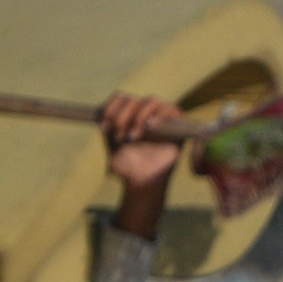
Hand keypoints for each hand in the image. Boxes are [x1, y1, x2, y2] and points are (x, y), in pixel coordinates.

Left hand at [102, 91, 185, 241]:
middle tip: (120, 136)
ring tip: (134, 136)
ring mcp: (161, 120)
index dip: (111, 107)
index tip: (104, 127)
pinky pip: (173, 110)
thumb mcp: (111, 143)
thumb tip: (105, 110)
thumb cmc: (126, 167)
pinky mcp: (178, 128)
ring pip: (151, 101)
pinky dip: (162, 114)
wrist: (141, 184)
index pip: (122, 97)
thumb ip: (110, 124)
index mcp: (128, 116)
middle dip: (123, 116)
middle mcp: (144, 115)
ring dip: (139, 116)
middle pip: (134, 99)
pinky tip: (151, 126)